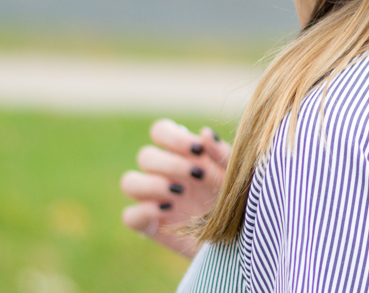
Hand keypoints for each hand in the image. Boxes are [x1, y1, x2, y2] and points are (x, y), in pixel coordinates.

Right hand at [120, 118, 231, 257]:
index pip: (160, 131)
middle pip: (145, 155)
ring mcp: (153, 199)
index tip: (198, 151)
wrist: (239, 238)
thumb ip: (222, 153)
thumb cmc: (236, 199)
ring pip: (128, 182)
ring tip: (180, 193)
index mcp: (181, 154)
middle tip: (198, 176)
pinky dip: (145, 211)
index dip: (173, 137)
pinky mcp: (149, 226)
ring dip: (152, 184)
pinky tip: (170, 211)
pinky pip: (129, 215)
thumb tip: (205, 132)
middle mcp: (163, 174)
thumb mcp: (235, 174)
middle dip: (171, 164)